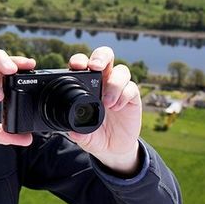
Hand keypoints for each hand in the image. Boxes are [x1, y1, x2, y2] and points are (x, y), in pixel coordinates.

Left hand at [68, 47, 141, 175]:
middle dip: (100, 57)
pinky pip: (131, 88)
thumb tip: (72, 132)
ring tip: (107, 103)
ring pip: (121, 70)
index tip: (76, 66)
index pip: (82, 64)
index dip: (79, 60)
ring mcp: (118, 87)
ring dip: (114, 83)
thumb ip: (77, 132)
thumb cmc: (94, 135)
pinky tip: (117, 107)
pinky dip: (124, 95)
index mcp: (85, 84)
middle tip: (95, 67)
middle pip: (104, 56)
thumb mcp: (82, 135)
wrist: (113, 147)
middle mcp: (102, 81)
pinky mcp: (132, 97)